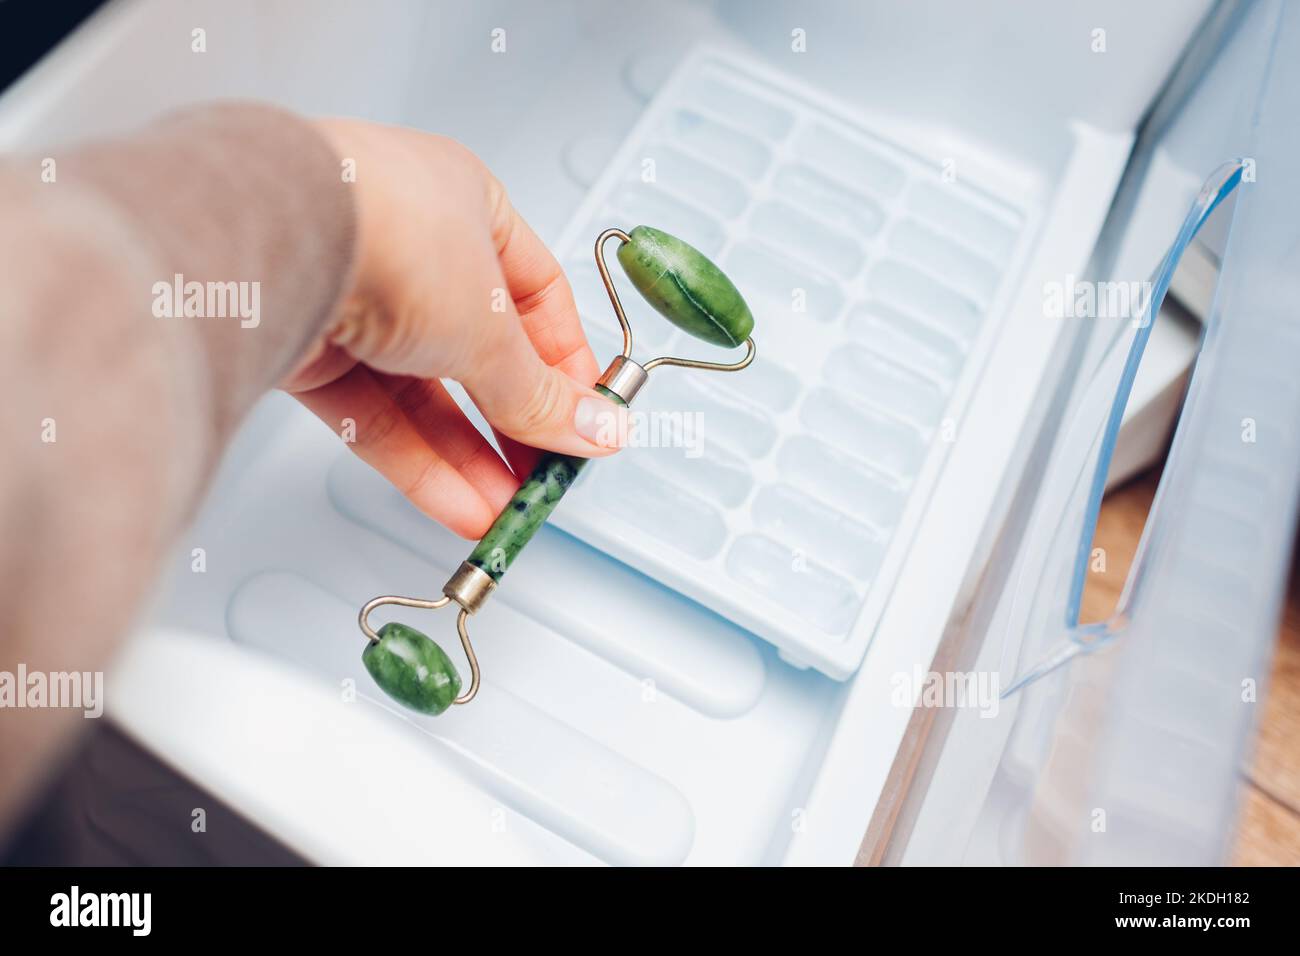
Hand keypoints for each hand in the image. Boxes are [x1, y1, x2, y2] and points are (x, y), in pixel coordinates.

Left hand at [282, 119, 619, 538]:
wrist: (270, 241)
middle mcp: (409, 245)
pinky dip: (419, 463)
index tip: (588, 419)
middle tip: (547, 475)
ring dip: (470, 457)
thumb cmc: (388, 233)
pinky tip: (461, 505)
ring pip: (425, 393)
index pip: (537, 294)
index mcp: (467, 205)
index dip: (566, 363)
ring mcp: (354, 297)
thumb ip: (540, 393)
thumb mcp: (492, 327)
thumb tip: (596, 430)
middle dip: (515, 423)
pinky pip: (375, 416)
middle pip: (478, 351)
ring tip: (507, 511)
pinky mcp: (308, 348)